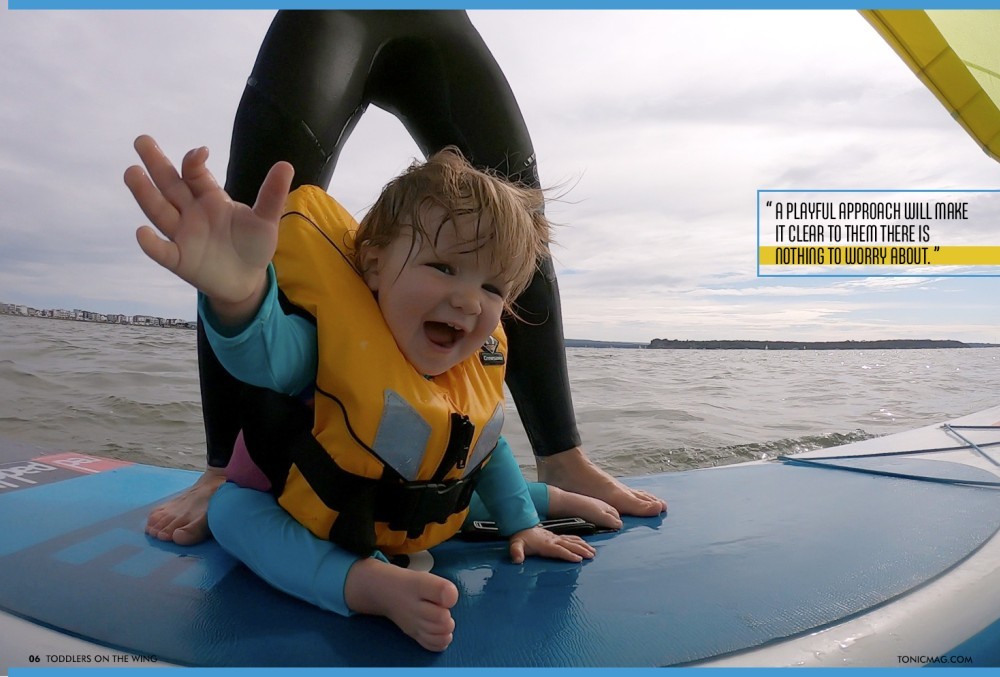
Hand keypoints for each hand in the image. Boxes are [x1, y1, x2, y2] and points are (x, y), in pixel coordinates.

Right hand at [123, 135, 293, 324]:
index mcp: (211, 198)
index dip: (194, 162)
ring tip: (131, 172)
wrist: (248, 280)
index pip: (195, 174)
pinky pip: (163, 251)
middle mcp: (191, 212)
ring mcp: (183, 235)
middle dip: (156, 164)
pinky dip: (151, 244)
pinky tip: (141, 232)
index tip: (201, 153)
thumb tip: (286, 164)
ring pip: (160, 211)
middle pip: (170, 185)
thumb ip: (272, 195)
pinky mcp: (180, 260)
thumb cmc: (253, 244)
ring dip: (145, 193)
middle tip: (142, 140)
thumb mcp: (266, 220)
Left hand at [509, 525, 595, 563]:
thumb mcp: (515, 544)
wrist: (522, 525)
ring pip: (572, 541)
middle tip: (591, 556)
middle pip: (569, 545)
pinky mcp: (557, 537)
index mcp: (545, 544)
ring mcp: (556, 538)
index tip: (578, 559)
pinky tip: (585, 544)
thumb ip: (516, 551)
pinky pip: (570, 538)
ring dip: (583, 546)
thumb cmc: (520, 537)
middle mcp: (553, 540)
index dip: (568, 554)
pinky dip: (579, 541)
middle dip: (581, 550)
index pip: (559, 550)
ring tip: (592, 552)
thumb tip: (517, 559)